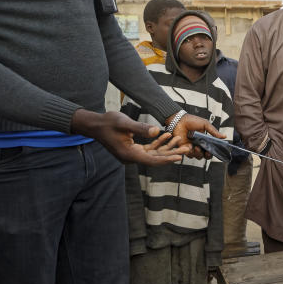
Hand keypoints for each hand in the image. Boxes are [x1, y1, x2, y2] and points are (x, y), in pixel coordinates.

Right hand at [71, 109, 186, 164]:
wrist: (95, 124)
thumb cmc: (108, 123)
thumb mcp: (125, 123)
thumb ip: (141, 128)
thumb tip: (157, 131)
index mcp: (129, 155)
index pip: (151, 160)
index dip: (166, 159)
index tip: (179, 157)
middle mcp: (132, 157)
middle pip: (155, 158)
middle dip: (171, 153)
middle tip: (187, 148)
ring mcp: (132, 154)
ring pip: (154, 153)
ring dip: (167, 147)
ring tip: (181, 141)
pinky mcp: (133, 149)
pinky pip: (148, 148)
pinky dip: (157, 142)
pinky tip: (167, 135)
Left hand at [168, 113, 222, 158]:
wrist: (179, 120)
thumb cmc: (192, 121)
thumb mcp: (205, 125)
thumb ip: (214, 132)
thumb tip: (225, 136)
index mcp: (204, 140)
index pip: (210, 150)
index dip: (211, 153)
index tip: (211, 151)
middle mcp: (198, 145)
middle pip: (204, 156)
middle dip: (206, 155)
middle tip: (206, 152)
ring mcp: (191, 147)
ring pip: (196, 156)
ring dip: (198, 153)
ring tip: (196, 147)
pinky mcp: (183, 148)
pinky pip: (188, 154)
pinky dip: (189, 152)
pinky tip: (189, 146)